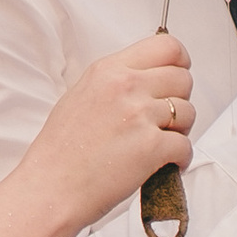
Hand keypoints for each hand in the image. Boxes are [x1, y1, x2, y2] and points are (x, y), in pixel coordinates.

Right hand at [26, 32, 195, 228]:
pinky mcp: (151, 146)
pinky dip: (180, 159)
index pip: (167, 47)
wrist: (49, 189)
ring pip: (188, 113)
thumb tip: (147, 80)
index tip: (176, 79)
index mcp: (108, 70)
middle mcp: (126, 86)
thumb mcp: (81, 96)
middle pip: (183, 79)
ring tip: (161, 146)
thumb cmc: (60, 152)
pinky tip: (164, 166)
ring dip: (180, 132)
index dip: (180, 64)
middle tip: (166, 121)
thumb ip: (115, 83)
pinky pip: (186, 146)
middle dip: (180, 101)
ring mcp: (139, 116)